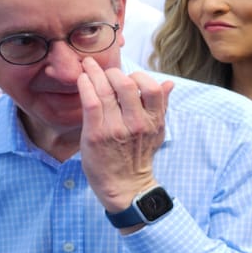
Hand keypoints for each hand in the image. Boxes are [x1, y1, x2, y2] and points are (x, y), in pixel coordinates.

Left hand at [76, 58, 172, 213]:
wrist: (125, 185)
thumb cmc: (138, 157)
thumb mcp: (156, 131)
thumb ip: (161, 106)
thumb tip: (169, 83)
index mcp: (153, 121)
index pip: (152, 88)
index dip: (139, 76)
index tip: (128, 75)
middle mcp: (137, 123)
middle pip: (127, 85)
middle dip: (113, 72)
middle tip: (104, 70)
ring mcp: (116, 129)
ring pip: (106, 91)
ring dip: (95, 74)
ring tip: (88, 67)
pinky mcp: (96, 134)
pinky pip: (91, 103)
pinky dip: (85, 86)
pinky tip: (82, 79)